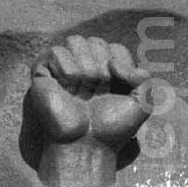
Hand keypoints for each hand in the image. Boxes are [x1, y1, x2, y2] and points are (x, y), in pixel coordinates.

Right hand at [29, 37, 154, 185]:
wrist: (86, 146)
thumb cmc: (111, 129)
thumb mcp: (142, 104)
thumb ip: (144, 77)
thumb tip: (113, 62)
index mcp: (107, 68)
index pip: (116, 48)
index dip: (119, 70)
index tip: (115, 93)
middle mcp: (86, 64)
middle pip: (96, 41)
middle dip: (101, 71)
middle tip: (95, 95)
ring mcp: (64, 66)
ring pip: (76, 41)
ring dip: (84, 71)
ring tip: (81, 93)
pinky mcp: (43, 71)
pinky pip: (56, 51)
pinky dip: (66, 71)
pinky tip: (66, 90)